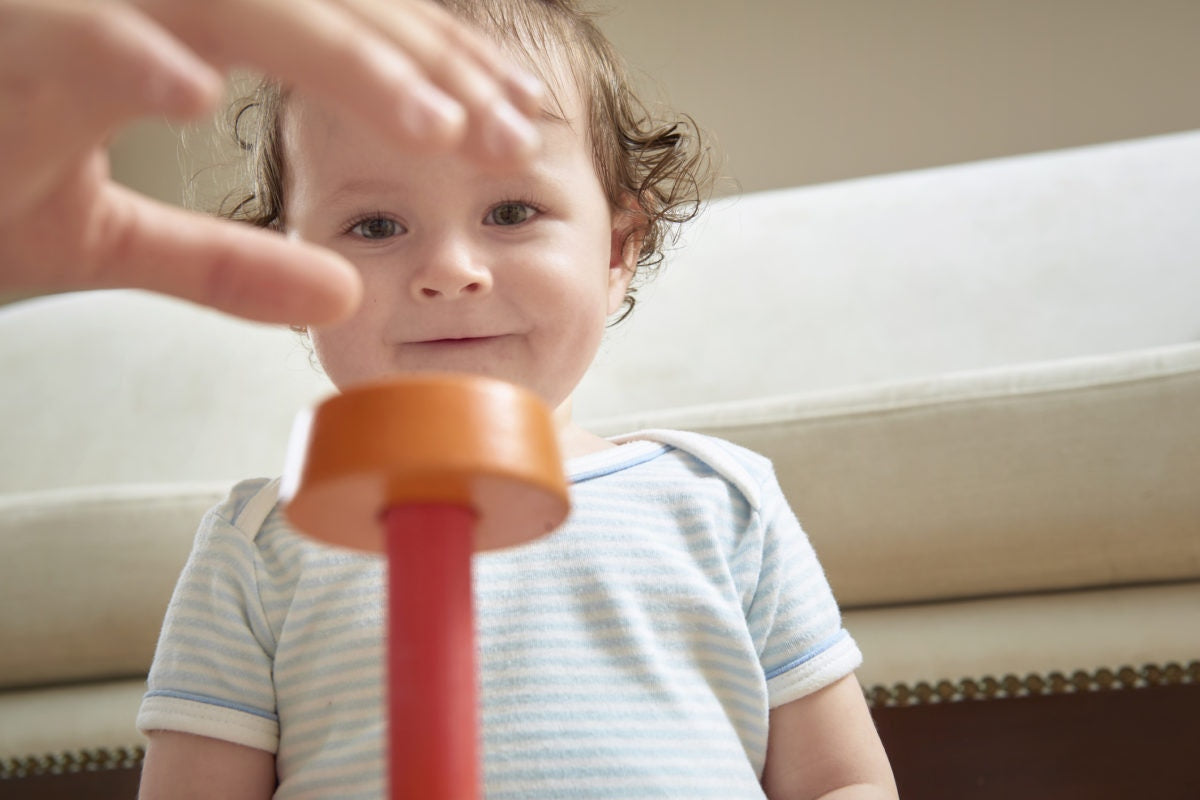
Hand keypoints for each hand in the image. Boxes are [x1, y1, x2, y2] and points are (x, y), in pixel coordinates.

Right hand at [0, 0, 543, 323]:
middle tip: (513, 132)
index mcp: (169, 33)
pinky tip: (190, 87)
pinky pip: (64, 32)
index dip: (429, 82)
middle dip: (423, 72)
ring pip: (228, 6)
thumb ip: (223, 260)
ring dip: (337, 56)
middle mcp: (136, 4)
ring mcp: (60, 9)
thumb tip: (339, 295)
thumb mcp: (105, 240)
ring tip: (434, 126)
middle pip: (313, 10)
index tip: (512, 133)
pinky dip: (120, 53)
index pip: (331, 38)